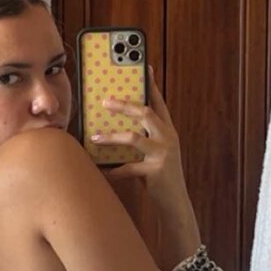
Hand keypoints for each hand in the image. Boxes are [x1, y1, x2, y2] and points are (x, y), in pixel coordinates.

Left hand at [91, 66, 190, 213]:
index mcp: (168, 131)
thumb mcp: (155, 154)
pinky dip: (113, 170)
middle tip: (105, 101)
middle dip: (124, 105)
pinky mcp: (156, 171)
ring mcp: (163, 154)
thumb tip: (115, 131)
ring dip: (111, 136)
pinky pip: (128, 168)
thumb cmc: (160, 178)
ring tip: (94, 138)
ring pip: (134, 137)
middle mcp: (168, 138)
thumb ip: (143, 140)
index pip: (158, 102)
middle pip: (145, 112)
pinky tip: (102, 171)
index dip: (151, 84)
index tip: (144, 67)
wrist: (176, 203)